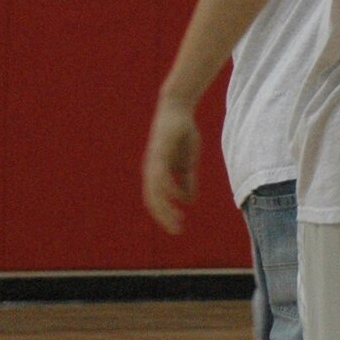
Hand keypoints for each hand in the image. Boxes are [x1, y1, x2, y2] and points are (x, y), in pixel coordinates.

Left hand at [142, 100, 201, 233]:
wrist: (179, 109)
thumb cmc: (182, 134)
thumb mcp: (188, 162)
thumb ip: (187, 181)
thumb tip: (188, 201)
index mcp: (157, 173)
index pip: (157, 200)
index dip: (166, 214)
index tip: (178, 227)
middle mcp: (151, 170)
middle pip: (153, 200)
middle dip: (164, 216)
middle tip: (176, 230)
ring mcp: (154, 162)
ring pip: (155, 191)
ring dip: (165, 207)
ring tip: (176, 219)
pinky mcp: (160, 152)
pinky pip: (161, 175)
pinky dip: (168, 188)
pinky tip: (176, 197)